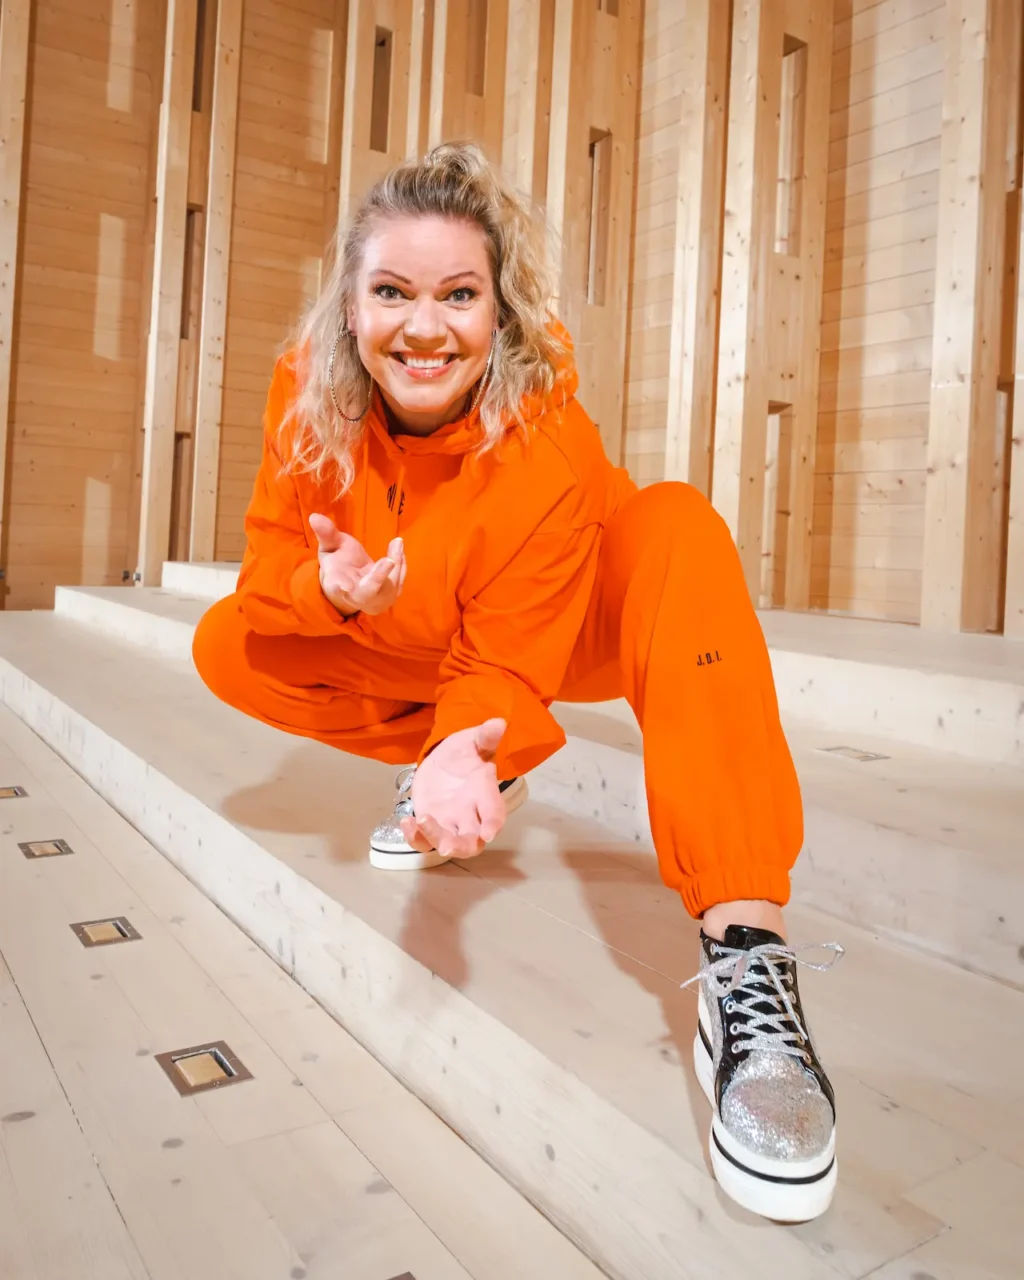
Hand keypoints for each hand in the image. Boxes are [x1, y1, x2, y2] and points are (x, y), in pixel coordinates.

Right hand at [309, 513, 405, 616]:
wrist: (350, 584)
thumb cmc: (338, 564)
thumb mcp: (330, 548)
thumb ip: (326, 534)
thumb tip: (315, 516)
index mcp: (336, 585)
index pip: (337, 588)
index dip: (340, 587)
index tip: (344, 586)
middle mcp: (356, 597)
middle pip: (368, 591)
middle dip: (378, 577)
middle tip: (389, 561)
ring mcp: (375, 599)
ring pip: (389, 585)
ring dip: (395, 562)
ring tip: (397, 542)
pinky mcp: (390, 596)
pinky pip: (399, 581)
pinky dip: (400, 563)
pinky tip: (397, 546)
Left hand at [401, 719, 507, 859]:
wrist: (444, 759)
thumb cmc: (464, 752)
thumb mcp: (473, 740)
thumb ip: (485, 736)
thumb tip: (499, 723)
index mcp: (484, 794)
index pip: (494, 813)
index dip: (493, 824)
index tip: (489, 833)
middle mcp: (469, 815)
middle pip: (471, 842)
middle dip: (461, 847)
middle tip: (447, 846)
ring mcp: (448, 822)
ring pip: (446, 843)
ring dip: (435, 839)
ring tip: (420, 820)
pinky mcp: (429, 825)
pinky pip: (423, 841)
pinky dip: (414, 838)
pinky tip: (405, 821)